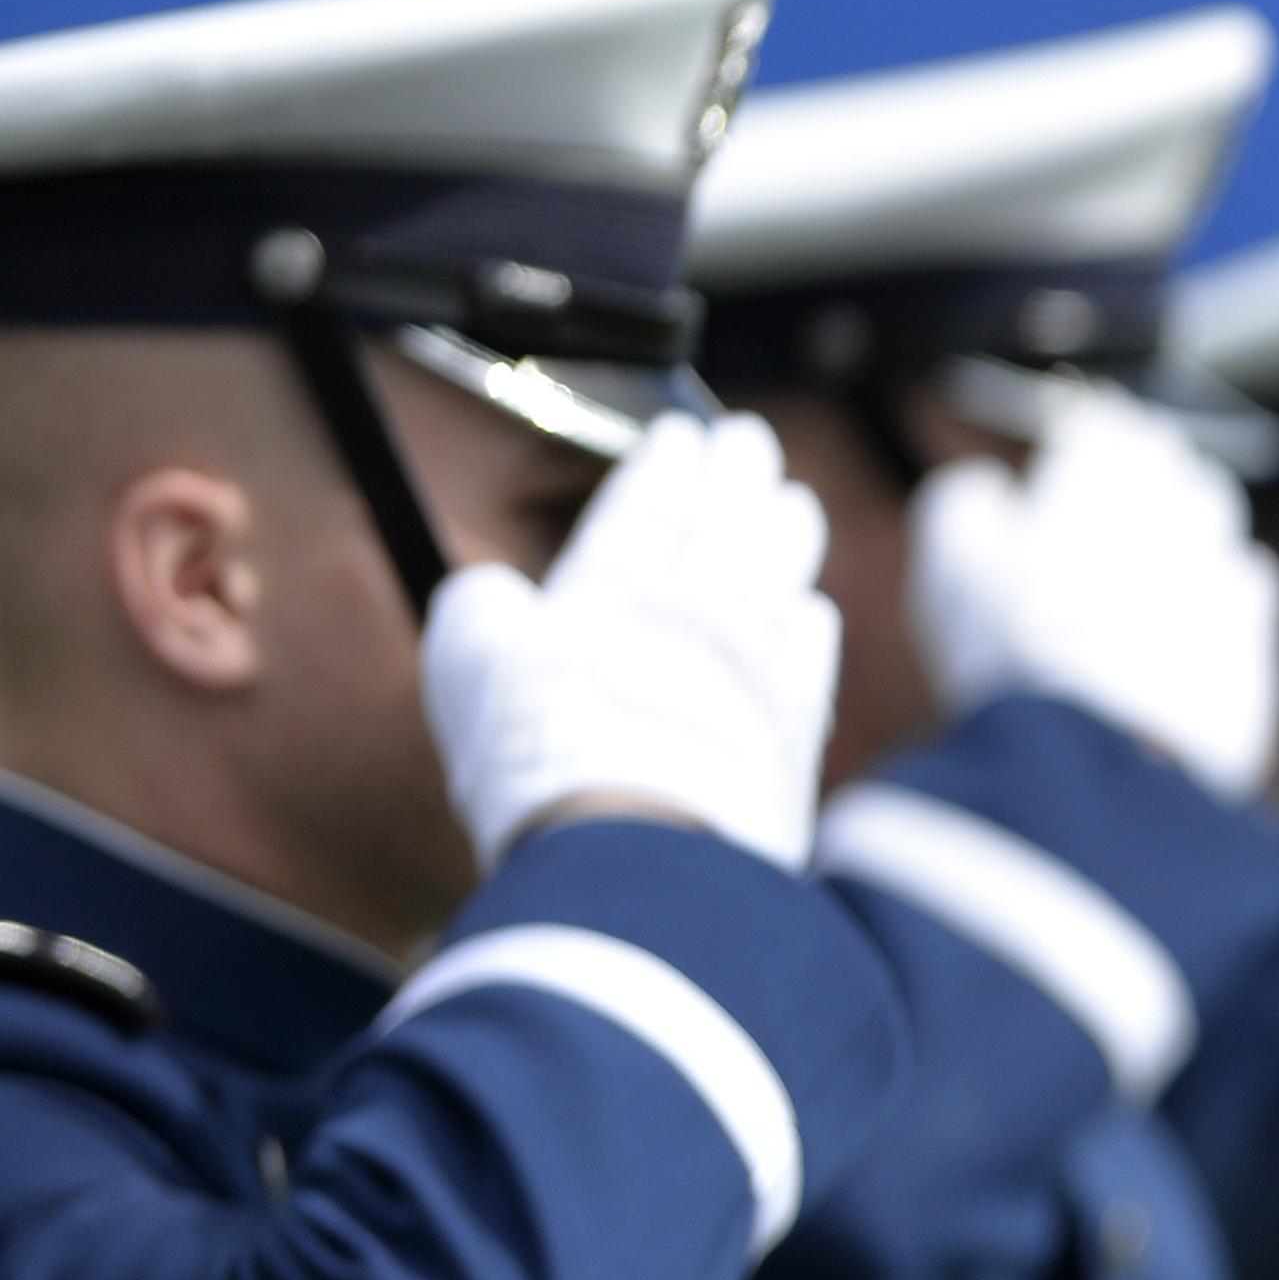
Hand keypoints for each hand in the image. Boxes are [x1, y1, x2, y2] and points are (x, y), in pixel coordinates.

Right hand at [422, 411, 840, 871]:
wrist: (643, 847)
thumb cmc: (538, 756)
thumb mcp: (468, 667)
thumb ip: (482, 613)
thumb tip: (497, 596)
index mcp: (612, 588)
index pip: (647, 507)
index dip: (666, 465)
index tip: (682, 432)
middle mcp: (693, 616)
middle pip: (724, 527)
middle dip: (738, 476)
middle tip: (751, 440)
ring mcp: (753, 670)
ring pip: (778, 578)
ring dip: (786, 534)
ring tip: (794, 502)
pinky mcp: (791, 733)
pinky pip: (809, 659)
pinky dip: (808, 623)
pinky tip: (810, 610)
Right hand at [909, 386, 1278, 799]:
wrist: (1104, 766)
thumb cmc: (1015, 656)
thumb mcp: (951, 566)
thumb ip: (965, 504)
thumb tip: (988, 488)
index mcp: (1113, 479)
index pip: (1107, 427)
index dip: (1087, 431)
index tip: (1073, 440)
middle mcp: (1188, 518)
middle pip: (1179, 473)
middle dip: (1151, 475)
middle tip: (1120, 493)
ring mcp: (1233, 586)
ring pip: (1225, 534)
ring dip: (1195, 535)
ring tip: (1157, 557)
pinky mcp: (1257, 654)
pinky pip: (1247, 609)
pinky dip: (1221, 607)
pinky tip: (1191, 627)